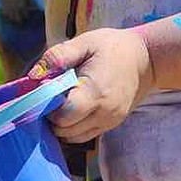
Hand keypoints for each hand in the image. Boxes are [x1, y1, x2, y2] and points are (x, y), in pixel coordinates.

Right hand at [0, 0, 34, 24]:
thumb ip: (30, 1)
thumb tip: (35, 7)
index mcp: (22, 5)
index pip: (26, 15)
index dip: (27, 17)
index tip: (28, 18)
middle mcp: (15, 8)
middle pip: (18, 19)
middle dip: (20, 21)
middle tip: (22, 21)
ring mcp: (8, 7)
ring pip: (11, 18)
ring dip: (13, 20)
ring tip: (15, 20)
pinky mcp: (3, 5)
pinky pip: (4, 14)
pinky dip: (7, 17)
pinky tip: (8, 17)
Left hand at [29, 28, 154, 142]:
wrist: (146, 59)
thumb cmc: (112, 47)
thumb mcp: (85, 42)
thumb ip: (58, 56)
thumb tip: (33, 75)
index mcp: (96, 92)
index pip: (63, 115)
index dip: (48, 107)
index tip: (44, 93)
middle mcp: (104, 112)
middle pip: (65, 130)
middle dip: (51, 117)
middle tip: (50, 98)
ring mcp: (109, 121)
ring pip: (73, 137)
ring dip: (61, 124)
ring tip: (60, 103)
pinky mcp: (111, 125)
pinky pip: (84, 135)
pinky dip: (72, 127)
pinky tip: (71, 109)